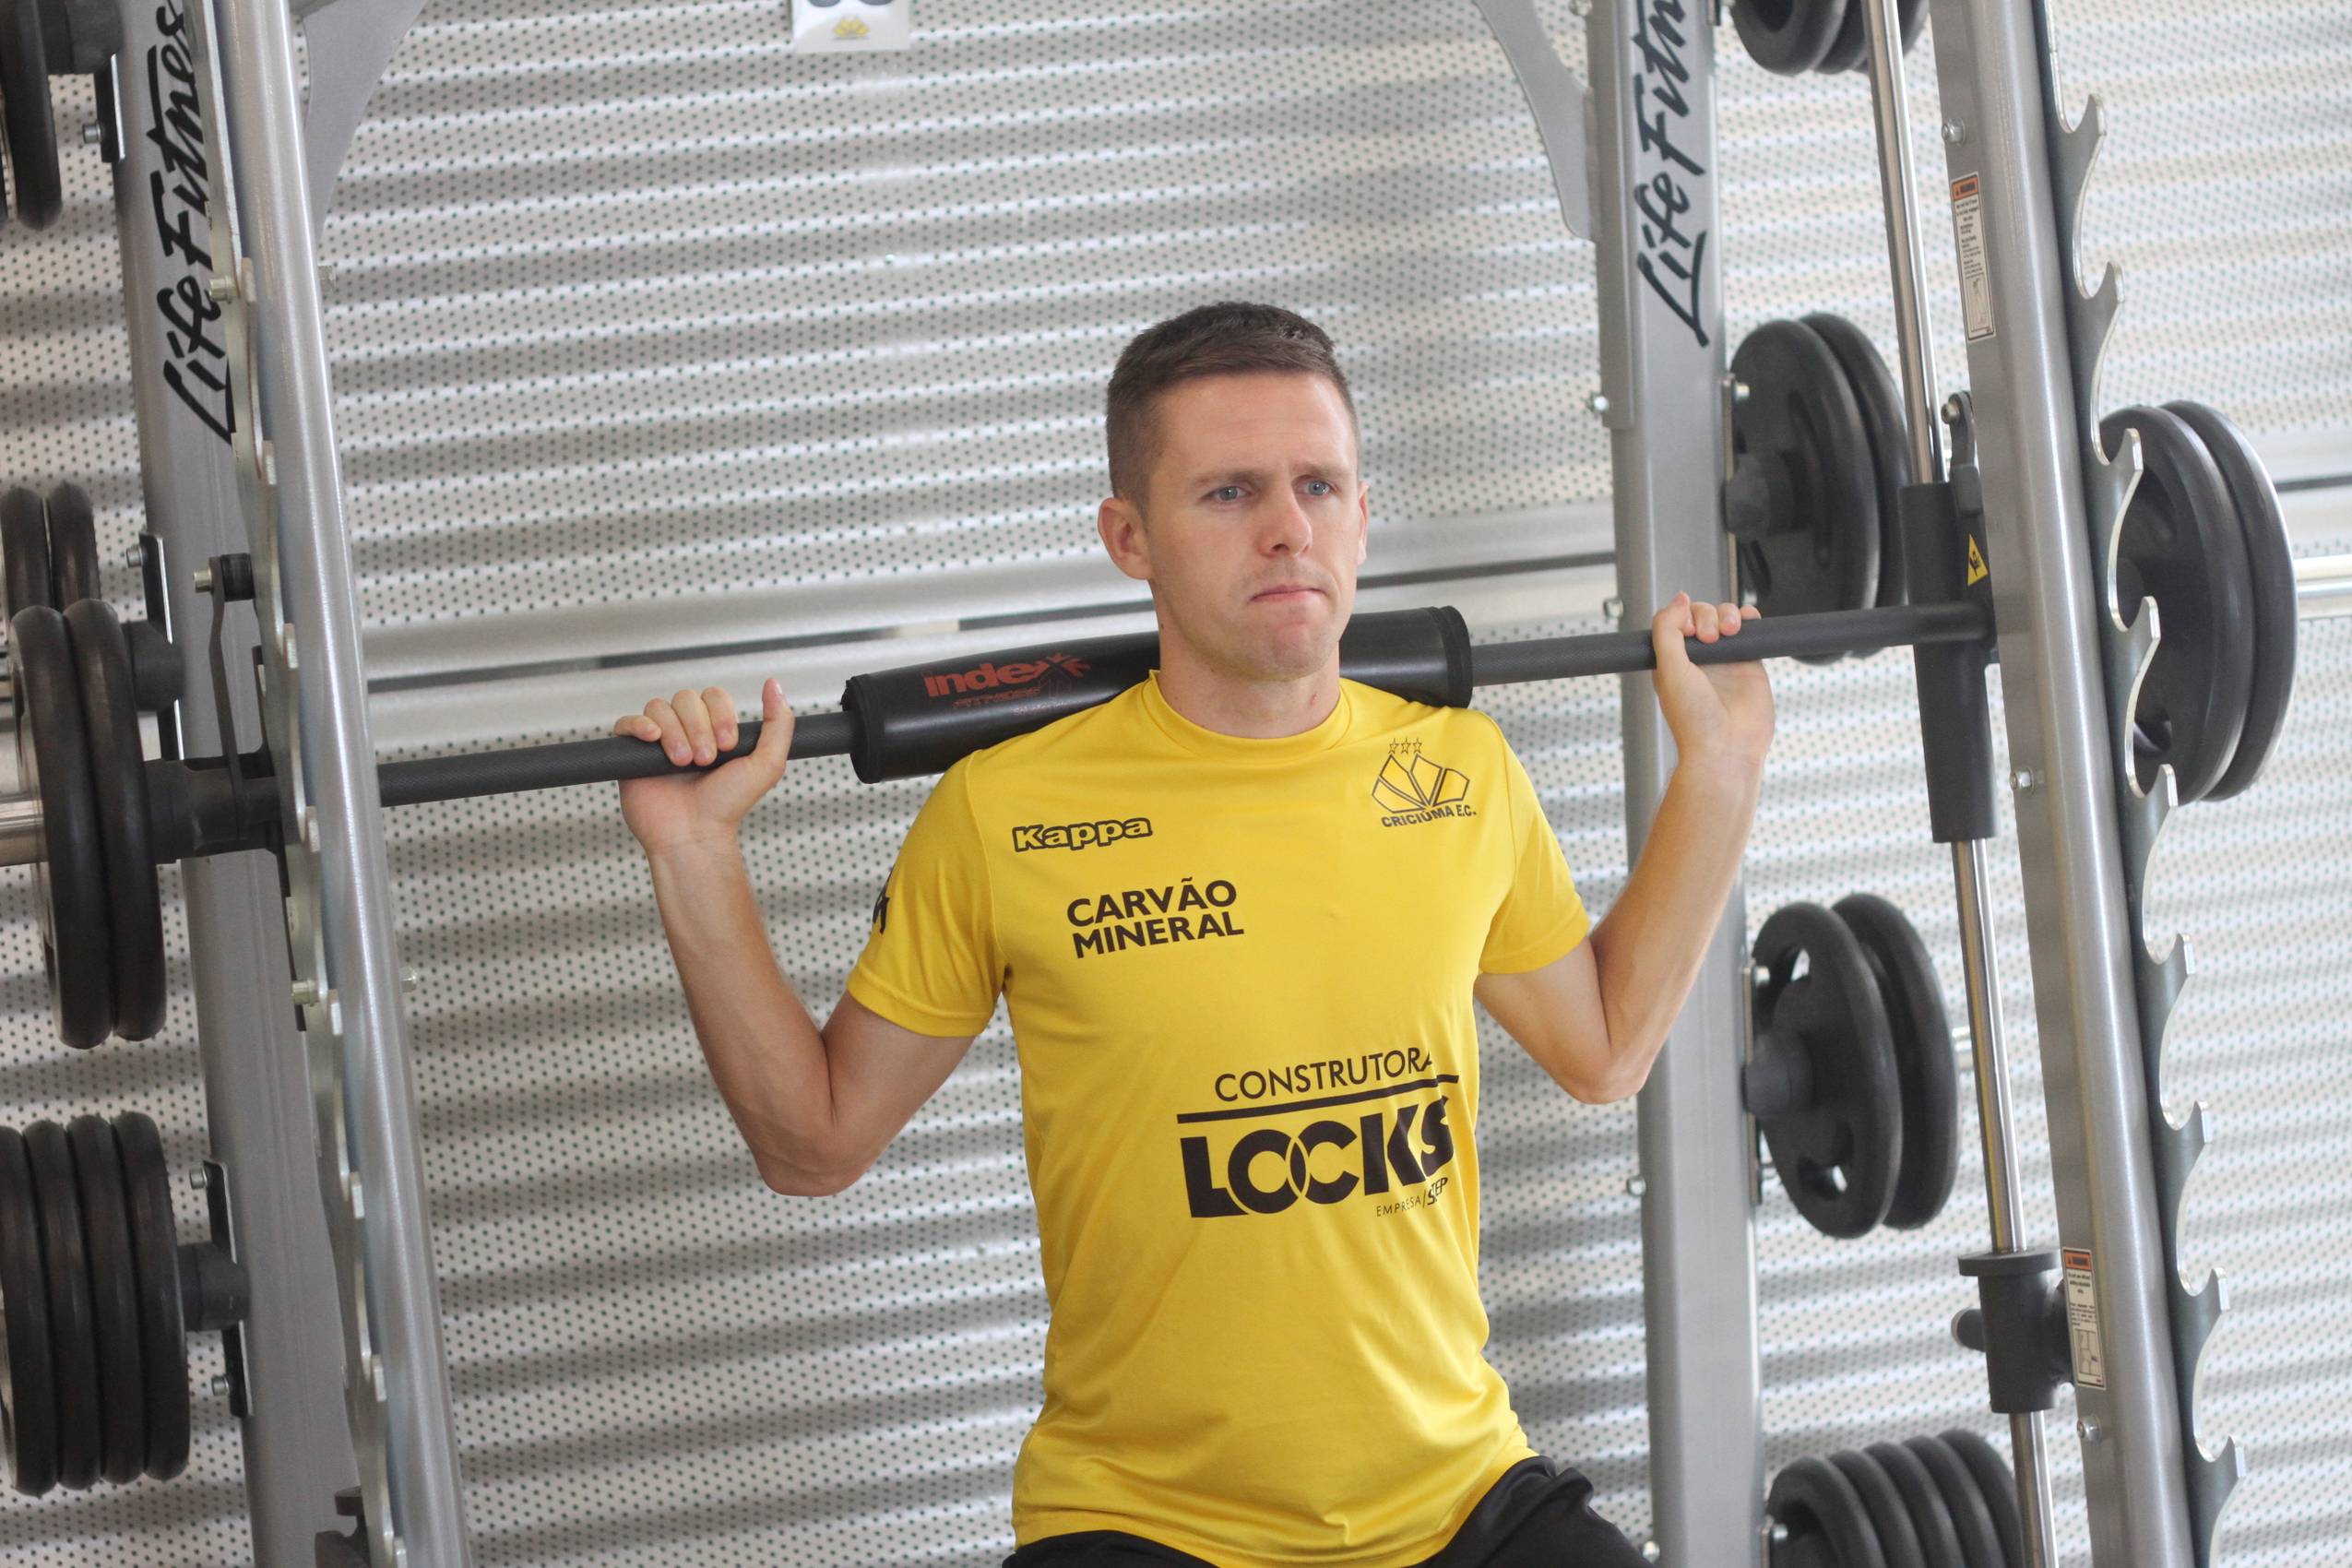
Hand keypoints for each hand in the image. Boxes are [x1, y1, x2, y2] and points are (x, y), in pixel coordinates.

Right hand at [612, 679, 794, 854]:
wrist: (694, 835)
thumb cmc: (727, 806)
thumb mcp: (767, 764)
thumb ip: (778, 723)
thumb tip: (774, 684)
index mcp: (714, 730)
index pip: (713, 696)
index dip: (720, 714)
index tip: (728, 745)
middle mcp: (686, 731)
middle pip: (686, 698)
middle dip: (699, 727)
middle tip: (706, 759)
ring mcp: (658, 741)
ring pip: (659, 707)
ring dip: (675, 732)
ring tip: (683, 763)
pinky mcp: (632, 754)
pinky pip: (627, 723)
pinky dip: (640, 725)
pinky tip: (653, 740)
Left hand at [1649, 593, 1773, 778]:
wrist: (1727, 747)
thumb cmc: (1694, 719)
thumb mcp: (1669, 670)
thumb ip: (1666, 631)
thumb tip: (1679, 599)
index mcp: (1672, 662)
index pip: (1675, 621)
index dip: (1682, 617)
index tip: (1687, 631)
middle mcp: (1698, 659)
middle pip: (1701, 615)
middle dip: (1705, 616)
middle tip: (1708, 637)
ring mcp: (1724, 660)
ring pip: (1725, 618)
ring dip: (1727, 614)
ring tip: (1728, 630)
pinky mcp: (1749, 663)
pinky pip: (1750, 631)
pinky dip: (1749, 618)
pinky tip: (1746, 622)